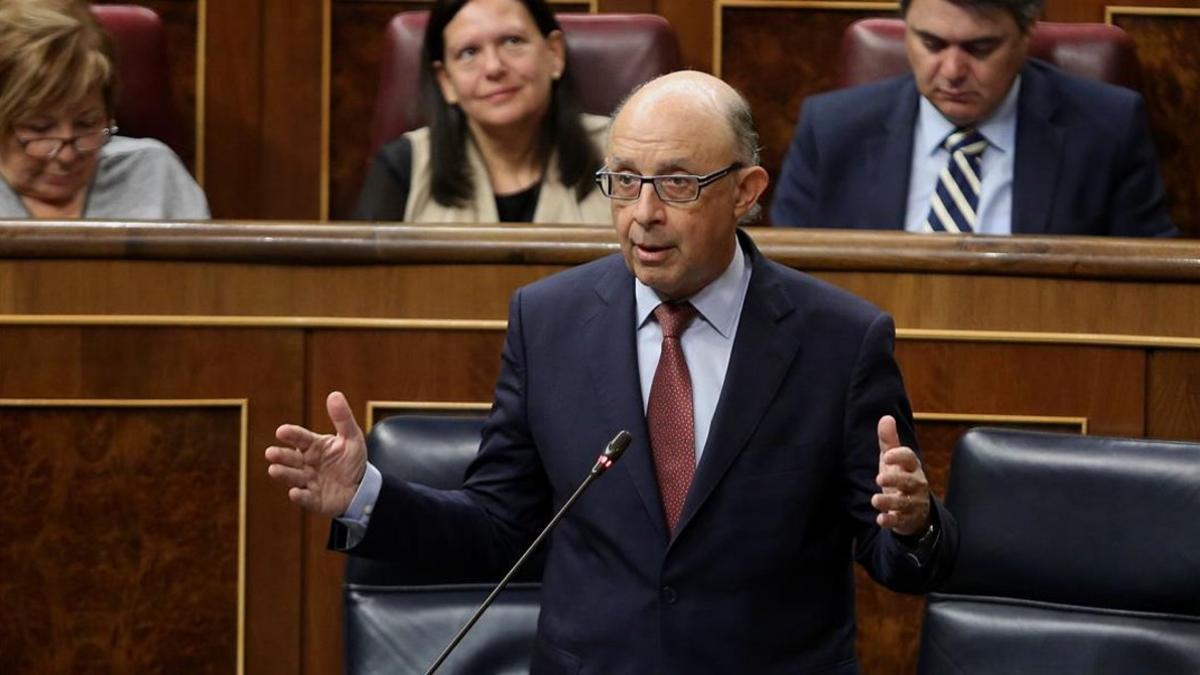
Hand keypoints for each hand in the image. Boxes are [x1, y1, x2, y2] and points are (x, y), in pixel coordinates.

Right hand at [264, 391, 367, 516]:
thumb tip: (335, 394)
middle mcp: (307, 463)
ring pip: (293, 477)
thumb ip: (342, 418)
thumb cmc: (351, 460)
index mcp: (313, 446)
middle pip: (291, 458)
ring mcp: (309, 481)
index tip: (281, 431)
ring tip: (274, 469)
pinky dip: (300, 496)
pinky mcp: (315, 499)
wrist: (361, 487)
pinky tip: (294, 493)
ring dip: (283, 474)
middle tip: (270, 453)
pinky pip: (306, 498)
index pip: (300, 438)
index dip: (291, 434)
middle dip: (281, 456)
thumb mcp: (352, 437)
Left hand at [870, 415, 930, 536]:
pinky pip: (900, 521)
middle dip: (895, 480)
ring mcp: (913, 503)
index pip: (910, 459)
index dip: (900, 456)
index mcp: (912, 468)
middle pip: (908, 482)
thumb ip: (889, 441)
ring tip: (875, 500)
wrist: (915, 509)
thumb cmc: (901, 478)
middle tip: (880, 478)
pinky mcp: (906, 519)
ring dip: (889, 502)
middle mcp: (916, 485)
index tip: (887, 455)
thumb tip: (885, 417)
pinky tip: (880, 519)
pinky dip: (891, 521)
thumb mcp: (893, 460)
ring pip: (904, 503)